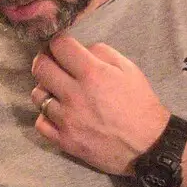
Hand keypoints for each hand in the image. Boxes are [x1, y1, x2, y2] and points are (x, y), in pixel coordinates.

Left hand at [30, 35, 170, 175]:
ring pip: (37, 95)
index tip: (60, 46)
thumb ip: (102, 53)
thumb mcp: (129, 69)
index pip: (59, 46)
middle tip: (53, 65)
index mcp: (93, 74)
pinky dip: (46, 116)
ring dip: (45, 89)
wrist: (148, 145)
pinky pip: (40, 123)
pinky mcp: (65, 140)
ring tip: (57, 91)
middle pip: (40, 68)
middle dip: (44, 60)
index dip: (57, 42)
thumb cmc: (140, 104)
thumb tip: (80, 49)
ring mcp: (67, 119)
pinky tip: (58, 113)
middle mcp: (75, 95)